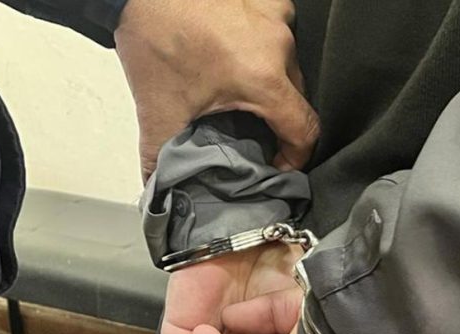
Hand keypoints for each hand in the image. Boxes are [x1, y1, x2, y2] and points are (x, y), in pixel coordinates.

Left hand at [114, 0, 319, 180]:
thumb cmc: (154, 38)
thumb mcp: (159, 109)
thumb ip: (159, 157)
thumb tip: (157, 188)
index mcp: (262, 78)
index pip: (306, 130)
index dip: (296, 158)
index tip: (276, 165)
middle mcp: (279, 44)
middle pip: (297, 99)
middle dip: (276, 124)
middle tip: (248, 136)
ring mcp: (276, 17)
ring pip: (288, 68)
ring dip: (268, 87)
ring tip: (236, 96)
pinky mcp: (267, 0)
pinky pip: (278, 38)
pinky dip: (263, 55)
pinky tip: (235, 59)